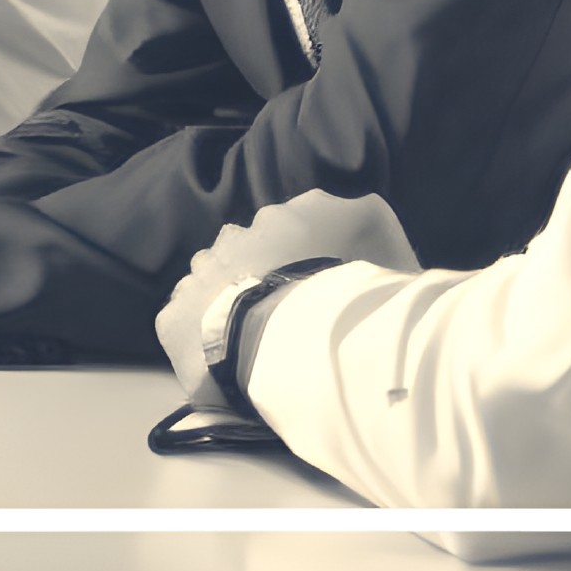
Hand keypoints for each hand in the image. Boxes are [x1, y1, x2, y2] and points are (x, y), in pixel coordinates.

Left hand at [157, 190, 419, 402]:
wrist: (291, 336)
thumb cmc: (343, 290)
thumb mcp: (388, 247)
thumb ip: (386, 245)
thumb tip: (397, 264)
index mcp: (290, 215)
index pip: (298, 227)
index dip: (310, 258)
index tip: (321, 286)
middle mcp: (238, 233)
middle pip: (250, 250)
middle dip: (262, 274)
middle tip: (287, 314)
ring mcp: (200, 273)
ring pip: (212, 281)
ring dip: (228, 301)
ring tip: (253, 338)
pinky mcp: (173, 315)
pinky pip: (184, 319)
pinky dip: (200, 334)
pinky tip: (222, 355)